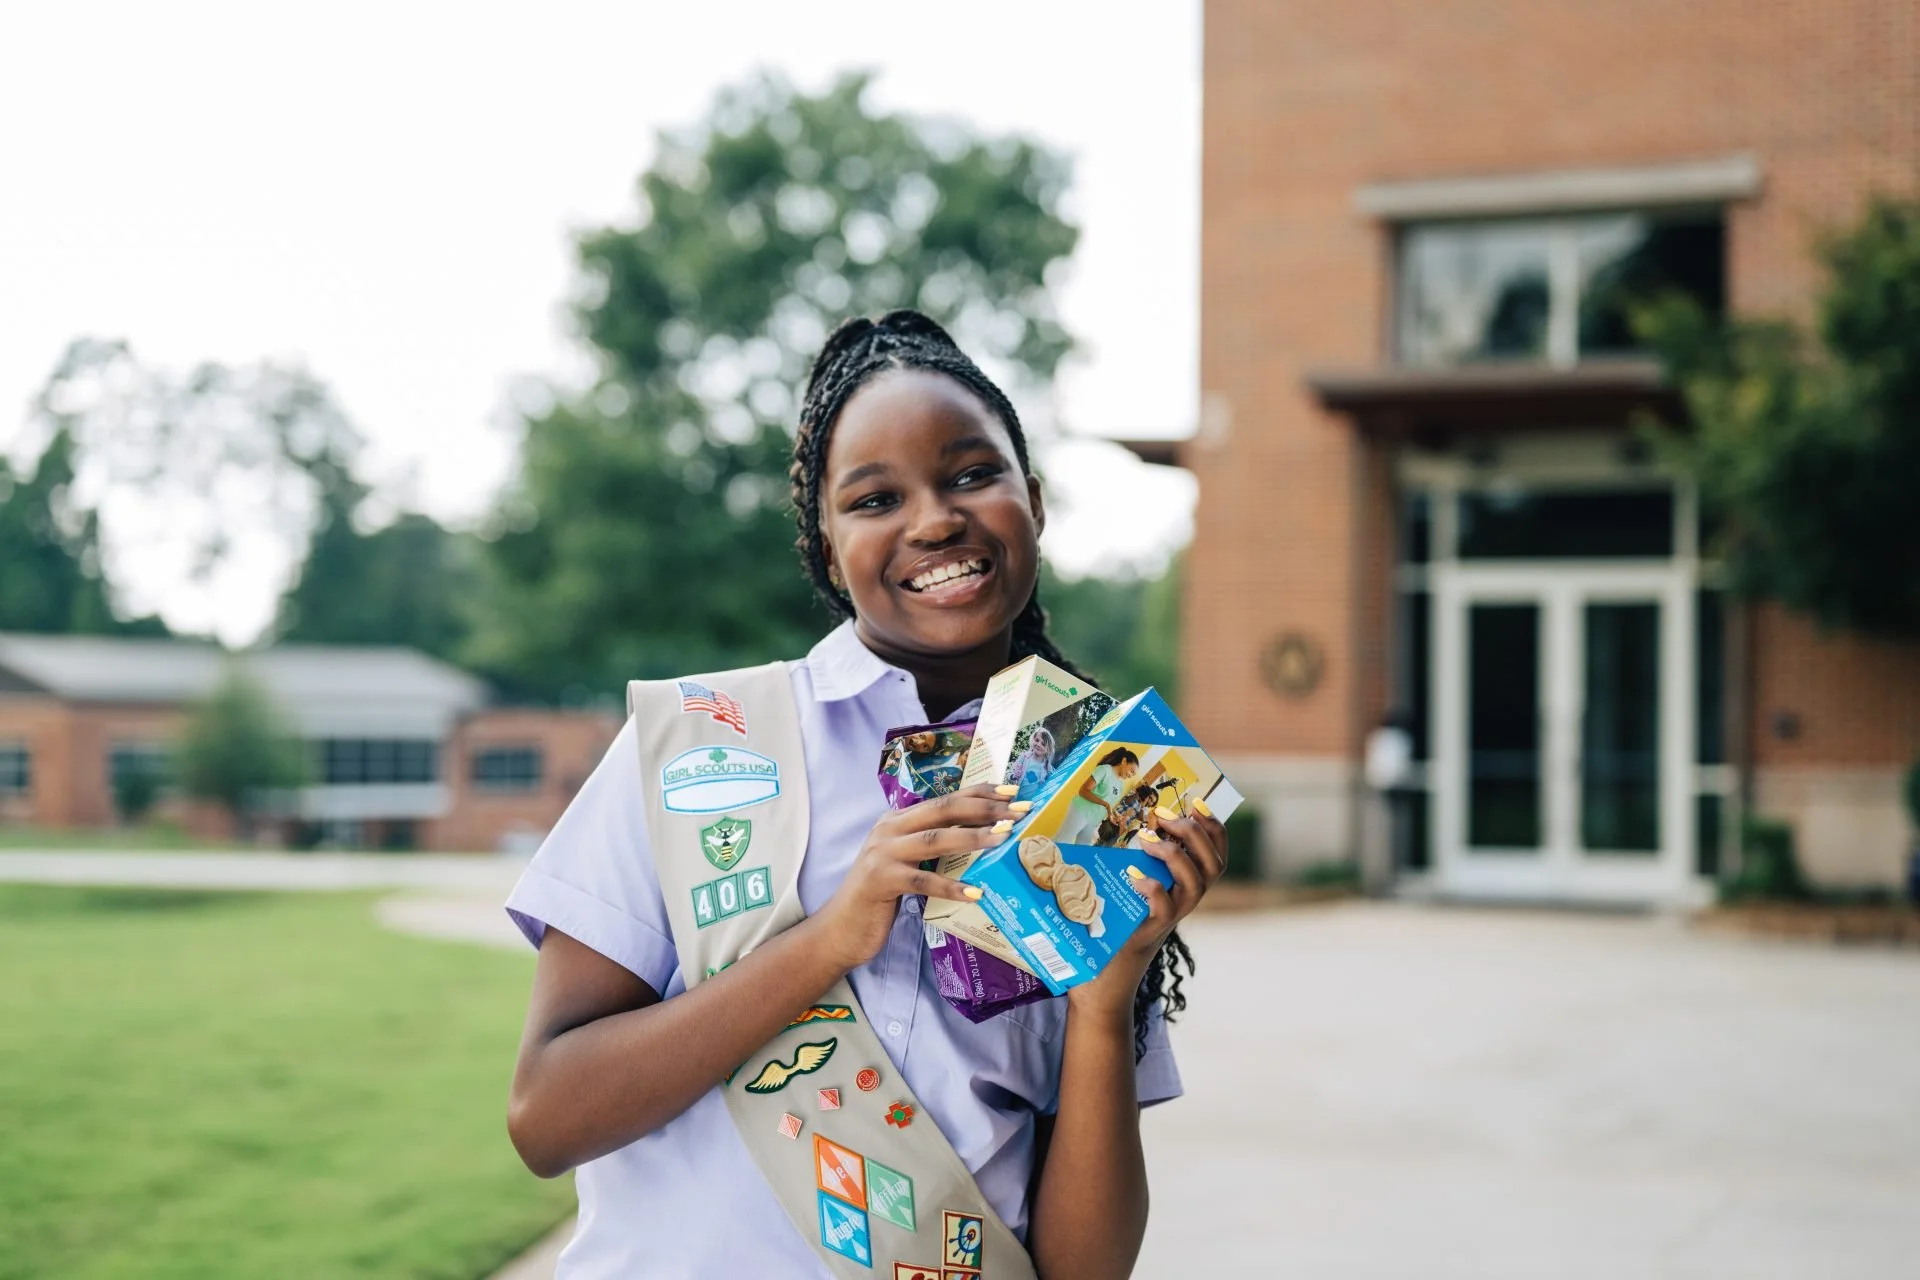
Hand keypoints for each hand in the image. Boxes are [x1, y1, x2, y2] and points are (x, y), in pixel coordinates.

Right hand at [809, 783, 1023, 972]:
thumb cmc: (881, 896)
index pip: (944, 798)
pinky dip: (951, 886)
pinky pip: (922, 881)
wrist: (841, 928)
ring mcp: (882, 853)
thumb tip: (979, 839)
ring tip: (1003, 840)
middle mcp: (889, 828)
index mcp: (897, 820)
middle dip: (983, 808)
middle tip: (1018, 811)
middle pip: (942, 809)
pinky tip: (975, 893)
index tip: (1012, 791)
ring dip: (972, 838)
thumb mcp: (906, 862)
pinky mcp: (881, 881)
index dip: (979, 793)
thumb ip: (931, 847)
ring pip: (934, 839)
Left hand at [1073, 803, 1227, 1011]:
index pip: (1215, 853)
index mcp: (1180, 886)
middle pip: (1214, 864)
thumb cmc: (1106, 933)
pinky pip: (1166, 909)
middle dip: (1195, 834)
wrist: (1099, 985)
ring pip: (1197, 884)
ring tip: (1148, 841)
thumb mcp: (1121, 890)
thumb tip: (1098, 825)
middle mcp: (1183, 902)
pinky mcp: (1150, 933)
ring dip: (1177, 856)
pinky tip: (1134, 874)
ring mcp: (1169, 919)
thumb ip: (1122, 862)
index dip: (1213, 827)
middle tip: (1165, 818)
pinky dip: (1154, 887)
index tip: (1197, 802)